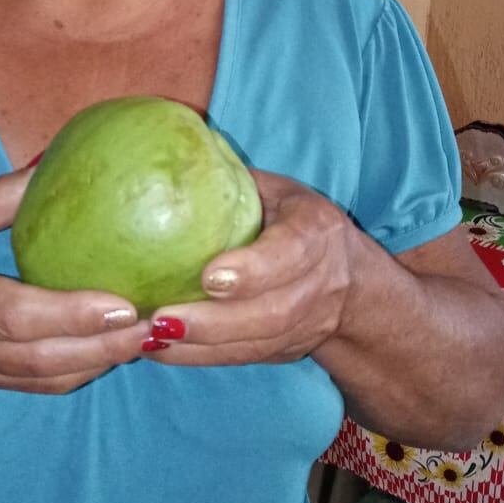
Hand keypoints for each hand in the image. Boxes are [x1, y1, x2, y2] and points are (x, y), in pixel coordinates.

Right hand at [0, 168, 144, 393]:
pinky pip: (32, 382)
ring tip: (148, 334)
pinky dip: (74, 367)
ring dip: (98, 362)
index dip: (71, 314)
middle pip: (40, 359)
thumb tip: (57, 163)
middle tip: (158, 321)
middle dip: (105, 347)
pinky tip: (107, 344)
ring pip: (43, 380)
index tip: (123, 304)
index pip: (14, 316)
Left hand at [140, 170, 356, 363]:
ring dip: (199, 346)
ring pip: (254, 344)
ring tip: (150, 338)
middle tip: (162, 318)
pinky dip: (197, 358)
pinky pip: (240, 358)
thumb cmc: (300, 221)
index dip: (254, 269)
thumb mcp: (282, 191)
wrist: (354, 286)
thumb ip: (237, 178)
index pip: (290, 253)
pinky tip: (155, 349)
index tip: (209, 275)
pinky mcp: (283, 351)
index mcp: (316, 231)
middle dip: (215, 322)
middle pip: (271, 313)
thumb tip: (175, 144)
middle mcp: (317, 283)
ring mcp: (303, 324)